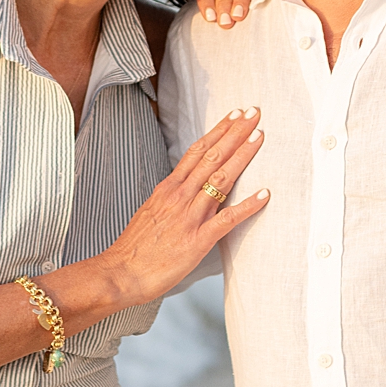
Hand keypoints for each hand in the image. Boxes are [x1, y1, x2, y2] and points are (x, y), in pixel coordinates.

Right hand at [74, 107, 268, 307]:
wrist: (120, 273)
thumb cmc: (136, 247)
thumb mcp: (152, 211)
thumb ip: (172, 197)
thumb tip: (188, 187)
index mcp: (168, 188)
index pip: (197, 151)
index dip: (218, 131)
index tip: (235, 115)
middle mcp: (179, 196)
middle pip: (212, 157)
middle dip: (235, 133)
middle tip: (254, 113)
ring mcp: (189, 217)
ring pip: (220, 179)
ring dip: (242, 156)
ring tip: (260, 137)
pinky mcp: (197, 240)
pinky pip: (227, 219)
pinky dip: (247, 206)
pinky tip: (265, 195)